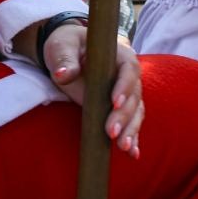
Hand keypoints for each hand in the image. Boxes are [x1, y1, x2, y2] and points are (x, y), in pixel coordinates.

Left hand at [40, 24, 143, 156]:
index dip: (124, 86)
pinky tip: (133, 154)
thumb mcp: (62, 46)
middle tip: (112, 132)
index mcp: (119, 54)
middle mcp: (127, 75)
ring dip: (131, 130)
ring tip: (123, 147)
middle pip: (134, 96)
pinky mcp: (119, 108)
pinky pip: (130, 122)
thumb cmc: (66, 44)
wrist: (66, 53)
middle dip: (125, 116)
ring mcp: (125, 93)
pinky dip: (132, 138)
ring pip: (135, 112)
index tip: (114, 102)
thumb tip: (63, 74)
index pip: (129, 69)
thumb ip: (65, 59)